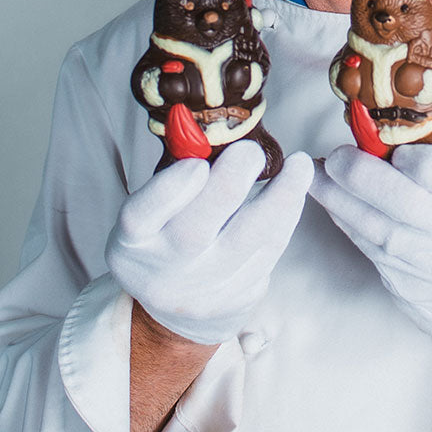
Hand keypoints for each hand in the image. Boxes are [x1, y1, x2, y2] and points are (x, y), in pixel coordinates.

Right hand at [105, 140, 312, 344]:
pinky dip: (286, 218)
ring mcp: (200, 291)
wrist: (175, 301)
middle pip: (193, 233)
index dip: (169, 190)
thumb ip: (177, 173)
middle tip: (251, 152)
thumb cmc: (166, 235)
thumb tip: (215, 129)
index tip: (197, 163)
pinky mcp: (235, 300)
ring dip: (279, 199)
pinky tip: (296, 191)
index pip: (140, 217)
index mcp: (132, 240)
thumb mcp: (154, 207)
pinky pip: (267, 255)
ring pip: (243, 244)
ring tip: (299, 165)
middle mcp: (162, 271)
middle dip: (227, 186)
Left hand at [310, 143, 431, 341]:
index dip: (424, 163)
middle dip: (362, 175)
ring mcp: (430, 264)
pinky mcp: (402, 281)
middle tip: (337, 155)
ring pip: (375, 228)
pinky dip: (341, 215)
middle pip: (407, 204)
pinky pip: (364, 244)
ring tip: (315, 171)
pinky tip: (326, 194)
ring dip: (337, 196)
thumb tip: (380, 131)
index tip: (401, 152)